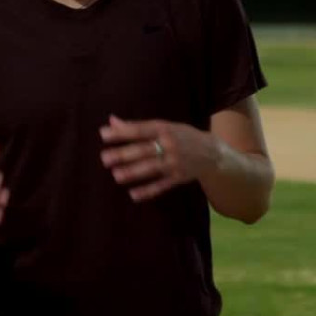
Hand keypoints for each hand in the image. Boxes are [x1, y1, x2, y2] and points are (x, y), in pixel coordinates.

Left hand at [100, 115, 220, 201]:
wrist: (212, 152)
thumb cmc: (181, 136)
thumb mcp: (163, 126)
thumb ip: (137, 126)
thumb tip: (111, 121)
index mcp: (164, 129)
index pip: (140, 130)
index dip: (122, 132)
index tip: (103, 135)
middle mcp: (170, 145)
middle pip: (144, 150)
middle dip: (124, 154)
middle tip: (104, 158)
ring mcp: (175, 162)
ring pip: (152, 168)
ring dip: (133, 172)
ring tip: (116, 176)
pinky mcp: (179, 178)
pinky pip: (161, 186)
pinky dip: (148, 191)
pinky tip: (133, 195)